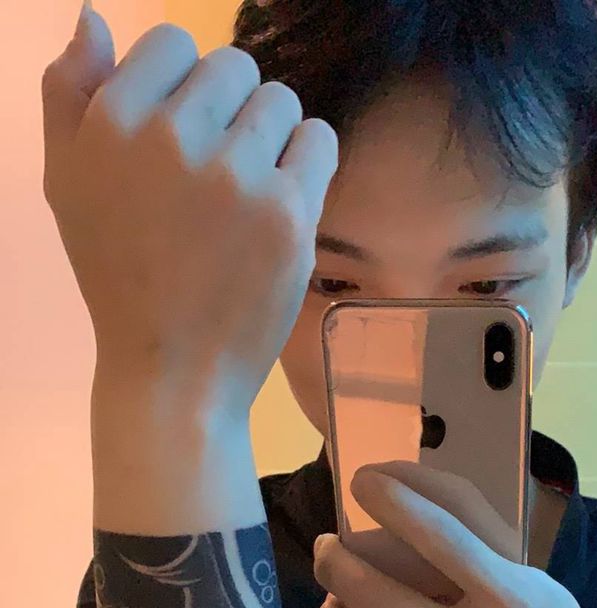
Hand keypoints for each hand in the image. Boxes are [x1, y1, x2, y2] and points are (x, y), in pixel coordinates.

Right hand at [41, 9, 337, 417]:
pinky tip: (283, 200)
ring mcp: (234, 175)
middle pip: (234, 68)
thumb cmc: (119, 279)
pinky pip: (318, 141)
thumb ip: (70, 95)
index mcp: (110, 122)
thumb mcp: (68, 185)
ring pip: (281, 101)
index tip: (183, 141)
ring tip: (249, 192)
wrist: (172, 372)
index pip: (172, 42)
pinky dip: (308, 163)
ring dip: (274, 137)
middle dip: (232, 113)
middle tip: (217, 177)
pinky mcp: (286, 212)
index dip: (184, 87)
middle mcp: (170, 138)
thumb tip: (94, 18)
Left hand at [313, 463, 596, 607]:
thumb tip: (426, 539)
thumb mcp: (546, 601)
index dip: (392, 502)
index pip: (438, 537)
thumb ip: (492, 572)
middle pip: (373, 592)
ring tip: (332, 598)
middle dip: (334, 561)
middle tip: (326, 546)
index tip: (362, 482)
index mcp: (508, 599)